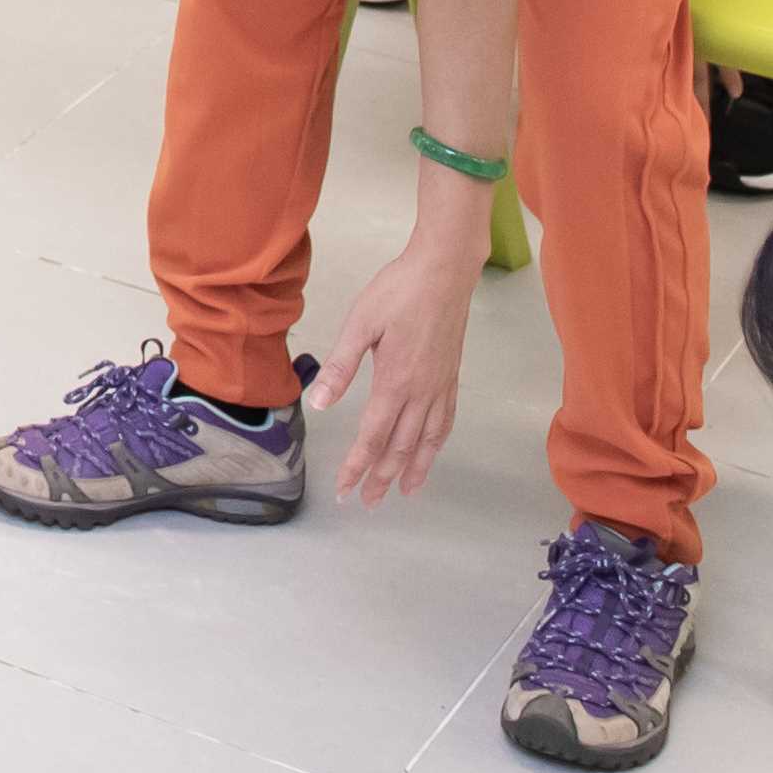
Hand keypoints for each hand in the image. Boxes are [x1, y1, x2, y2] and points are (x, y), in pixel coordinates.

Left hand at [325, 234, 478, 508]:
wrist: (445, 271)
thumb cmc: (398, 292)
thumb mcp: (360, 323)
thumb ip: (341, 366)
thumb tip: (321, 404)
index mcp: (395, 382)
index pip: (373, 437)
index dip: (357, 466)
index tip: (344, 490)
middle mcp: (421, 392)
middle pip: (399, 446)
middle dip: (381, 477)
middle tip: (366, 501)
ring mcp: (440, 386)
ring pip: (426, 440)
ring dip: (413, 469)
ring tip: (404, 493)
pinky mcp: (451, 377)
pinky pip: (446, 421)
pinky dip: (436, 444)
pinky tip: (431, 452)